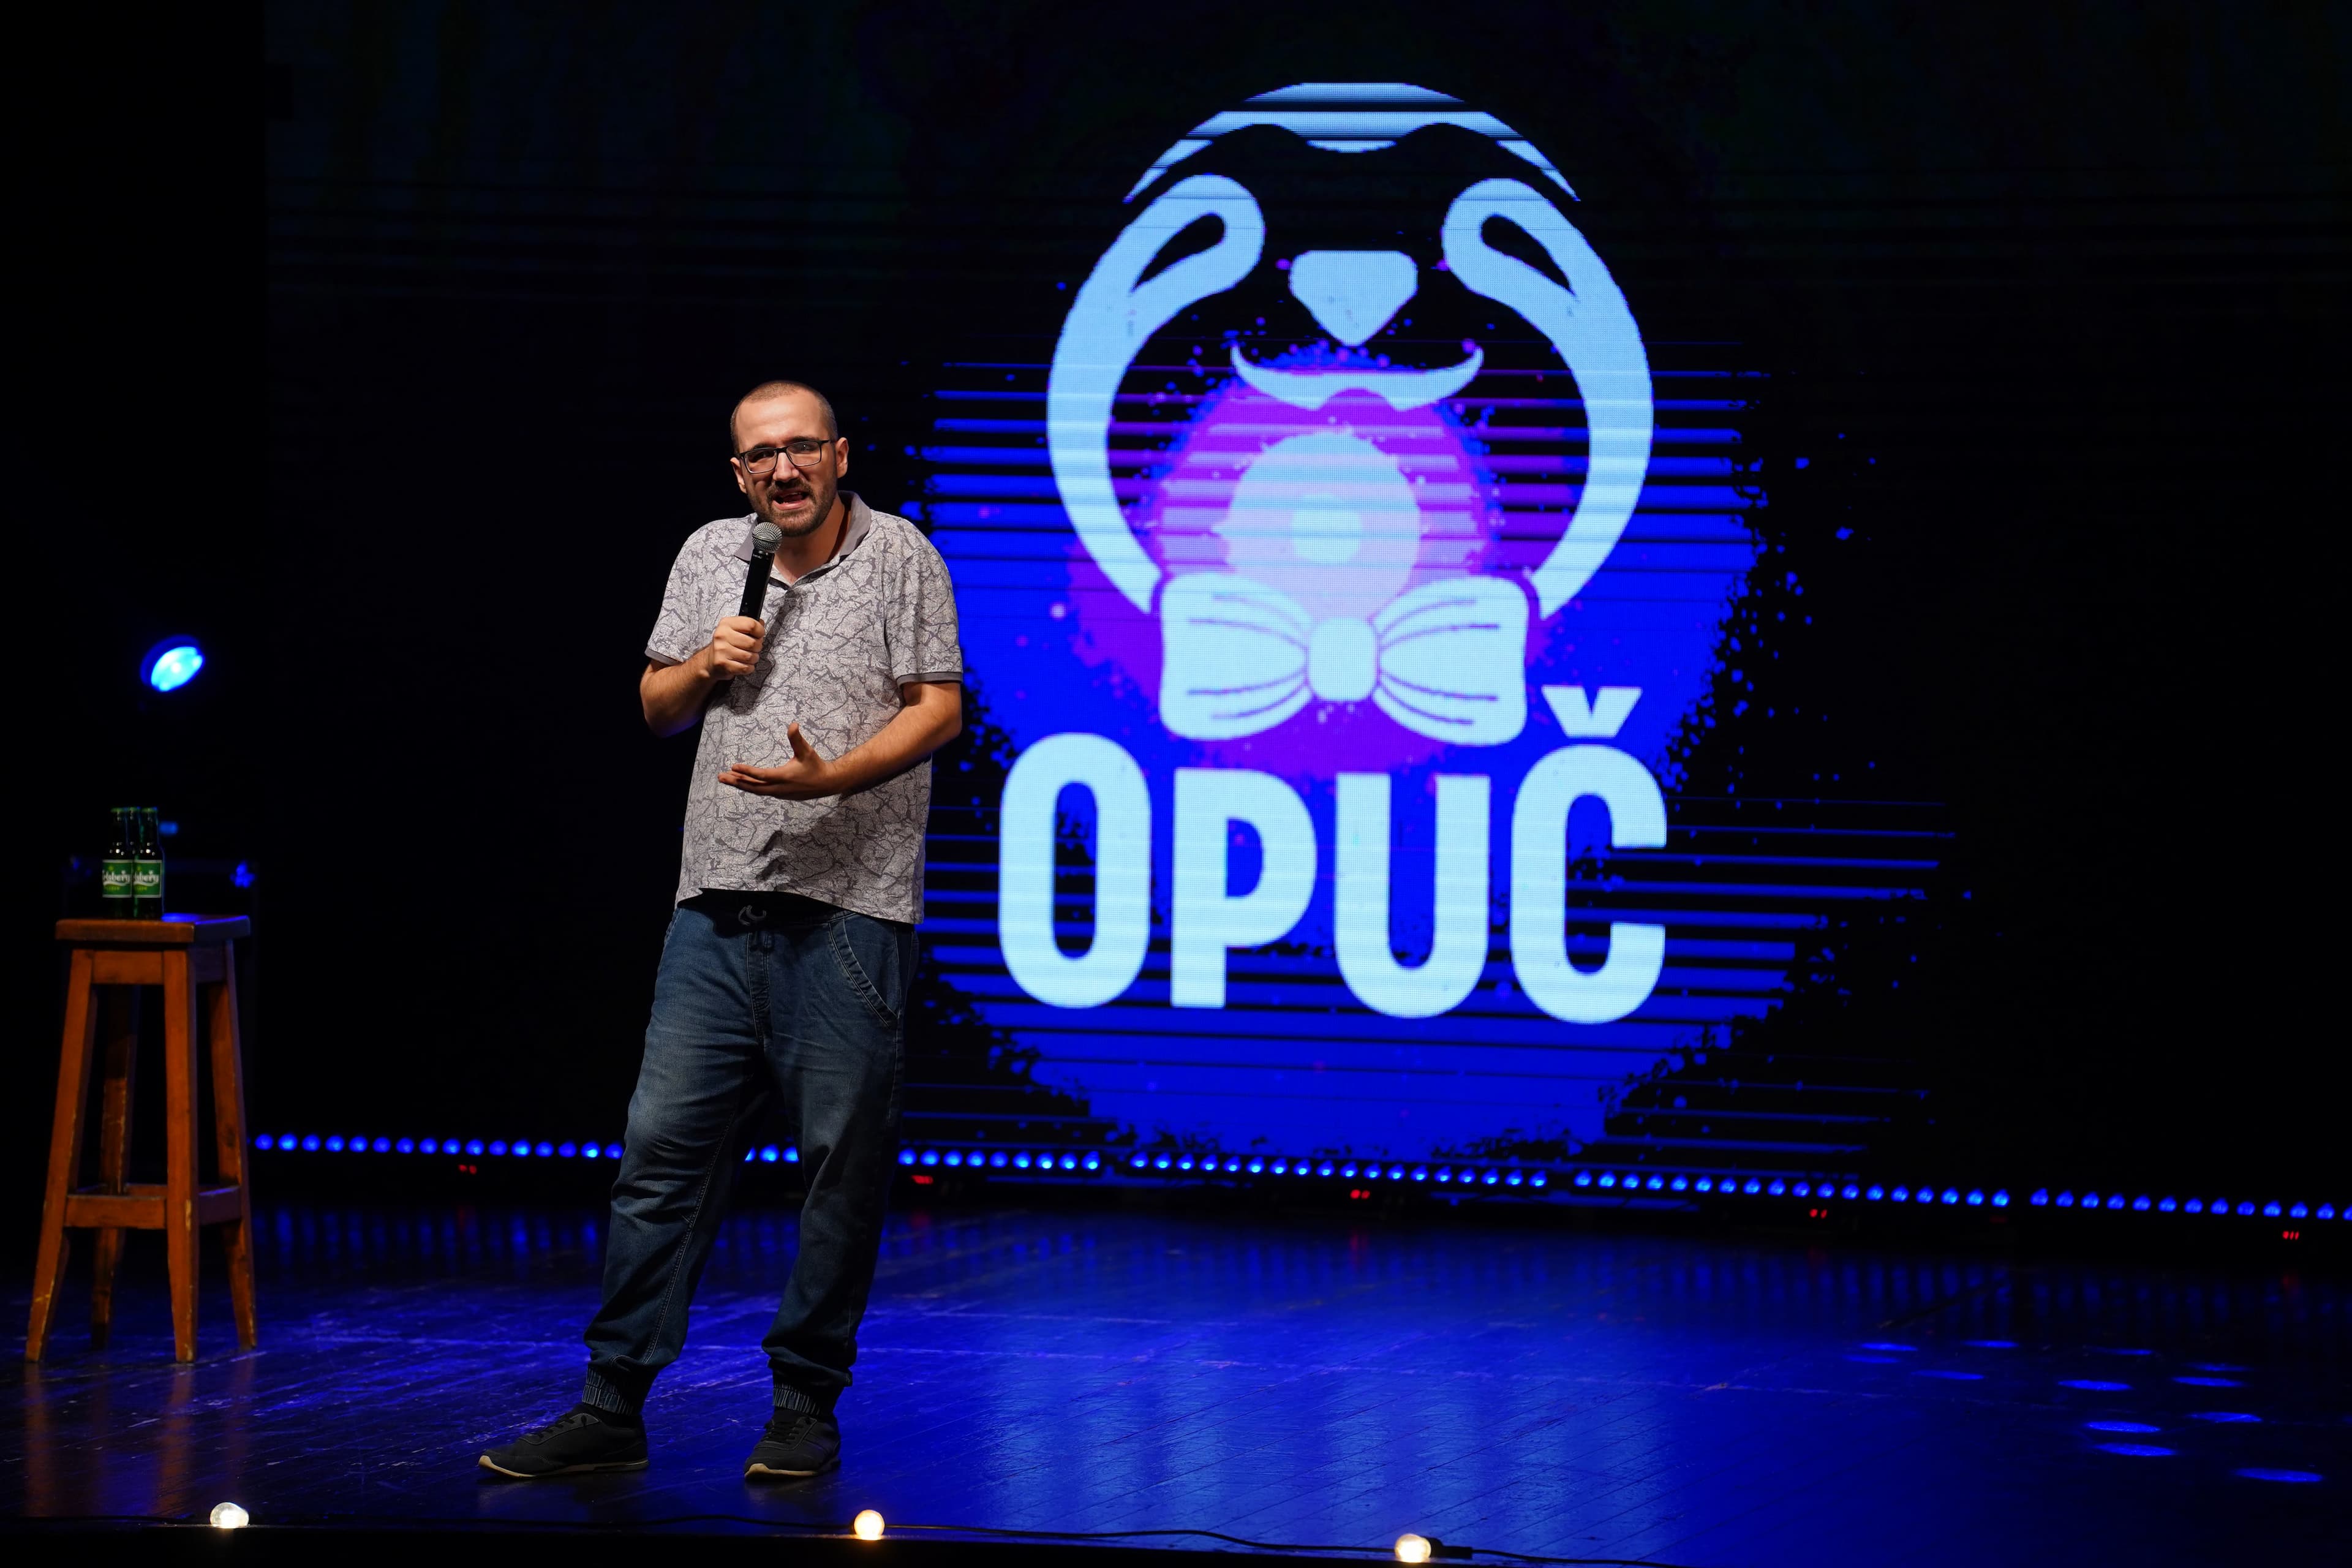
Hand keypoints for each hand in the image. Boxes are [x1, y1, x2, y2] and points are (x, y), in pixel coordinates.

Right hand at [703, 615, 765, 678]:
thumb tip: (761, 624)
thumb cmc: (726, 644)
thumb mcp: (734, 629)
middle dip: (758, 647)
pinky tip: (743, 664)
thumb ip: (748, 625)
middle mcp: (722, 635)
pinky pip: (745, 668)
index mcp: (726, 623)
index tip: (759, 635)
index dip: (760, 631)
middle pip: (753, 643)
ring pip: (750, 657)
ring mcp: (721, 650)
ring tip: (748, 656)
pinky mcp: (723, 664)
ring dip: (753, 658)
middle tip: (753, 648)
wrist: (711, 660)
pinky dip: (748, 668)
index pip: (751, 625)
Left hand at [719, 724, 841, 799]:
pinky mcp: (779, 794)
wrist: (826, 783)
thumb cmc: (815, 765)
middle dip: (736, 781)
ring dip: (741, 784)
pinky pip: (760, 791)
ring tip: (727, 779)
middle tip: (721, 777)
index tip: (733, 765)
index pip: (761, 775)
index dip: (746, 770)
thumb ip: (797, 739)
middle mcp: (779, 788)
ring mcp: (778, 793)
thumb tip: (793, 724)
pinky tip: (742, 782)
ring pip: (755, 790)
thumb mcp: (807, 751)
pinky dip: (749, 786)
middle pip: (753, 786)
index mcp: (784, 777)